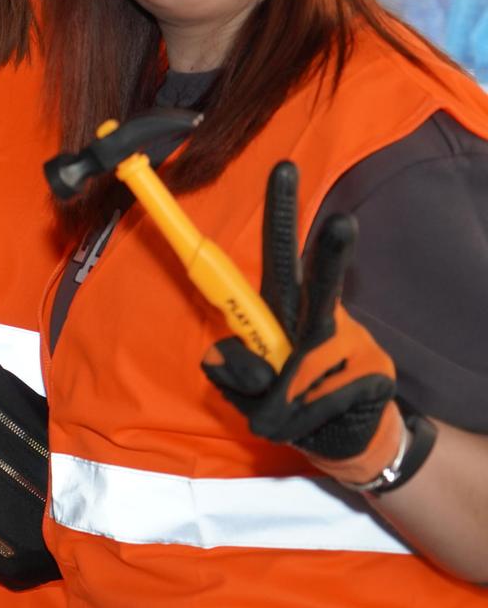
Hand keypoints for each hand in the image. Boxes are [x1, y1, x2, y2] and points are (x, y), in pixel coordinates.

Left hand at [201, 161, 403, 485]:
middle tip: (340, 219)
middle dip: (330, 250)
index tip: (285, 166)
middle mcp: (320, 317)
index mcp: (282, 309)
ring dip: (283, 401)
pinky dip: (302, 418)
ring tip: (288, 414)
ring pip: (302, 368)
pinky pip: (319, 399)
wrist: (344, 440)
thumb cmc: (285, 404)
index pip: (277, 256)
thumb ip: (231, 375)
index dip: (280, 215)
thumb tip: (230, 356)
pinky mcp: (377, 372)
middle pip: (320, 278)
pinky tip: (317, 418)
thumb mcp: (243, 393)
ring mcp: (354, 343)